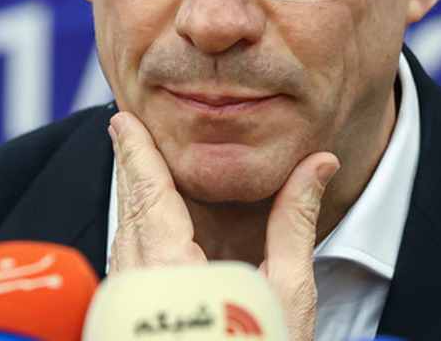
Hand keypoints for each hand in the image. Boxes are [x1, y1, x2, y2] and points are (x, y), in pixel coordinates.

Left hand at [107, 110, 339, 340]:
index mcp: (172, 270)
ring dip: (130, 204)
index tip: (123, 120)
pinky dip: (133, 238)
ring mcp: (128, 310)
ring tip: (138, 173)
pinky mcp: (128, 328)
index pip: (148, 192)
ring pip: (123, 241)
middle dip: (130, 169)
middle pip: (129, 211)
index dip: (136, 152)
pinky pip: (126, 269)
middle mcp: (138, 287)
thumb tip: (317, 165)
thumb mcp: (289, 294)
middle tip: (127, 132)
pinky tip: (144, 231)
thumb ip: (293, 223)